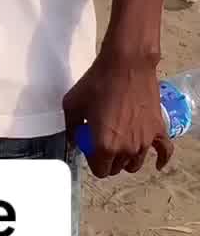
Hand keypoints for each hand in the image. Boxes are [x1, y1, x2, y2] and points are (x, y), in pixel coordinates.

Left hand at [63, 49, 171, 176]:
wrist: (126, 64)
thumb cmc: (98, 82)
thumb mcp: (72, 104)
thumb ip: (71, 128)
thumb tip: (75, 140)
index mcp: (103, 146)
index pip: (100, 171)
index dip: (92, 161)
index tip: (90, 148)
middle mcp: (126, 149)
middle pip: (117, 168)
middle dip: (108, 160)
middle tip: (103, 142)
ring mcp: (145, 141)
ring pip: (135, 163)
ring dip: (127, 159)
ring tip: (122, 145)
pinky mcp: (158, 129)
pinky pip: (164, 152)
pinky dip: (161, 159)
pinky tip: (156, 164)